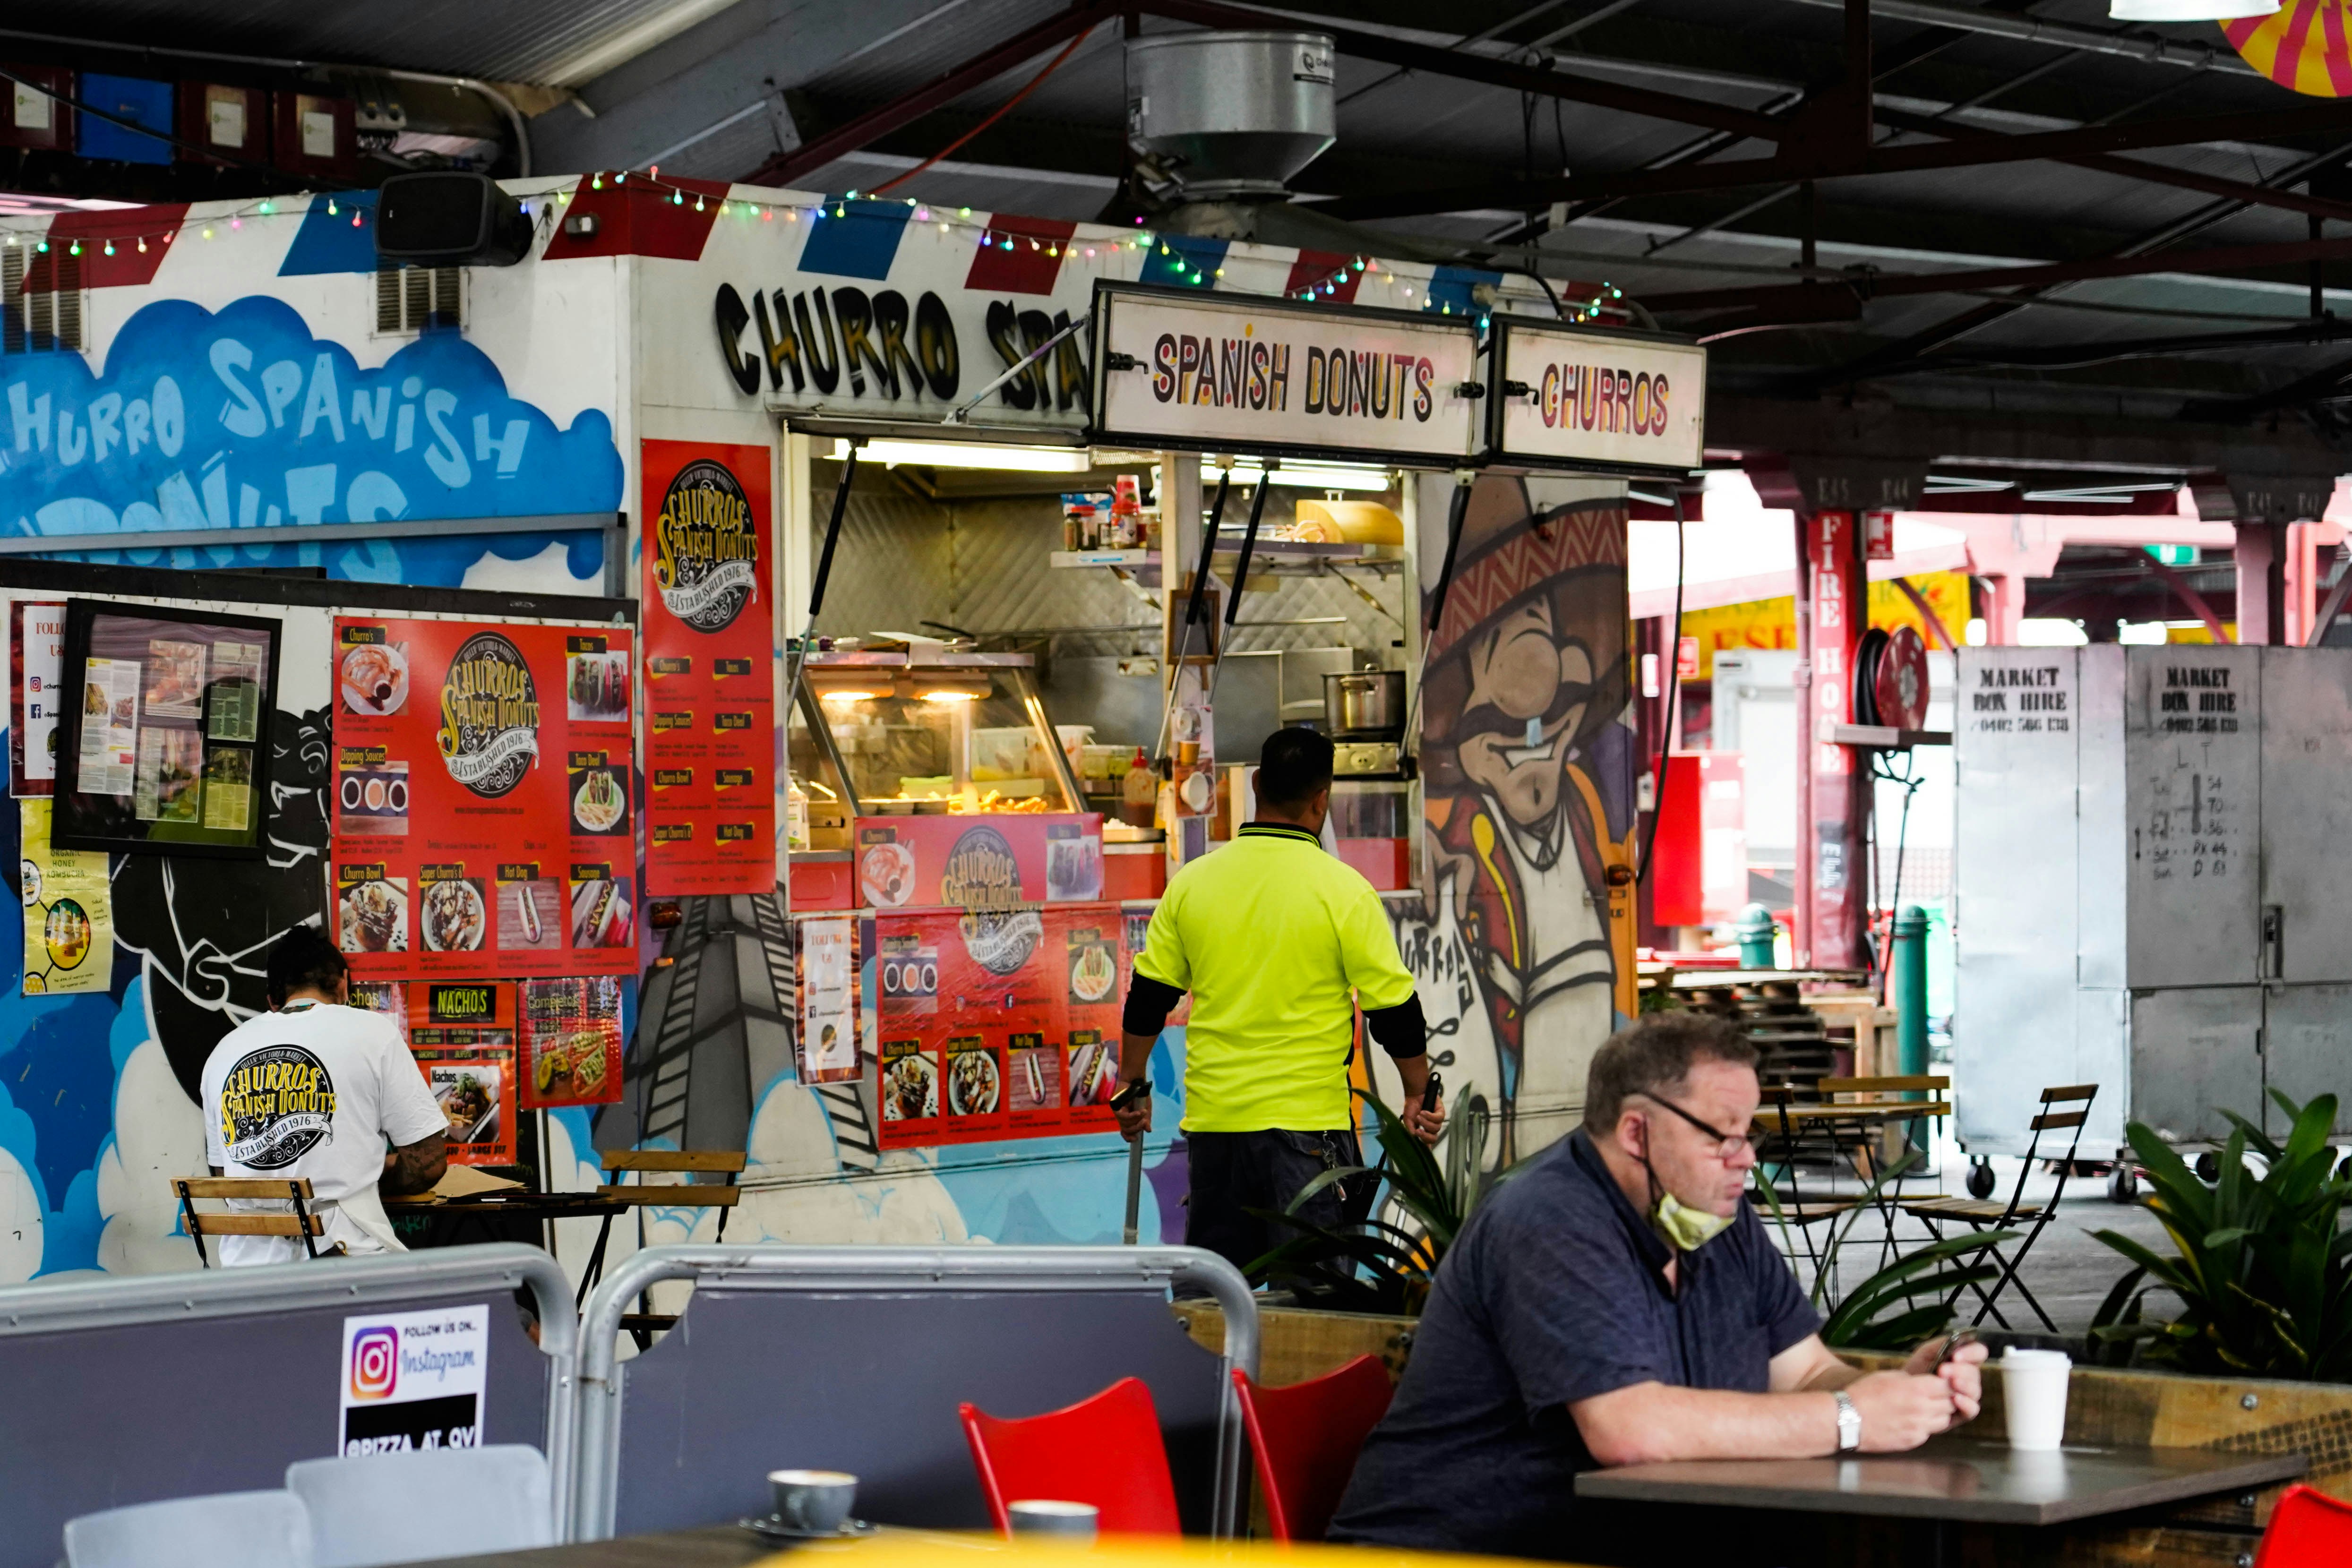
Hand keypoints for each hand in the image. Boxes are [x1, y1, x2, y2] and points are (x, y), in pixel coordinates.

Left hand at [1114, 1087, 1151, 1141]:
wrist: (1136, 1080)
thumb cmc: (1140, 1093)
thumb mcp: (1146, 1109)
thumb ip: (1146, 1120)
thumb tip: (1148, 1131)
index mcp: (1127, 1118)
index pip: (1124, 1131)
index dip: (1128, 1137)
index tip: (1135, 1140)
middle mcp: (1120, 1116)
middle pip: (1126, 1130)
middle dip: (1137, 1128)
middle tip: (1145, 1123)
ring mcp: (1117, 1111)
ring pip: (1125, 1124)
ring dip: (1137, 1120)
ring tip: (1144, 1112)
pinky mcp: (1115, 1106)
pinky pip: (1124, 1117)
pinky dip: (1133, 1116)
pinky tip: (1140, 1112)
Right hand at [1402, 1094, 1444, 1144]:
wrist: (1414, 1093)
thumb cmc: (1411, 1106)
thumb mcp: (1408, 1120)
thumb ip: (1411, 1130)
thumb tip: (1414, 1137)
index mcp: (1424, 1130)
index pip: (1428, 1142)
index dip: (1427, 1148)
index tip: (1425, 1151)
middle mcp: (1431, 1127)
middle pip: (1433, 1138)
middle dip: (1425, 1136)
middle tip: (1418, 1131)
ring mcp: (1437, 1120)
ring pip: (1435, 1128)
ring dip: (1426, 1122)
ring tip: (1419, 1115)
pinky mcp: (1441, 1112)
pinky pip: (1438, 1118)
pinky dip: (1430, 1116)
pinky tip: (1424, 1112)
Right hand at [1843, 1368, 1962, 1453]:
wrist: (1847, 1419)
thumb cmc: (1863, 1394)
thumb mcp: (1887, 1375)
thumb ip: (1910, 1379)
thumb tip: (1923, 1382)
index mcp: (1917, 1389)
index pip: (1948, 1385)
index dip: (1947, 1383)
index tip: (1943, 1382)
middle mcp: (1923, 1409)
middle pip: (1950, 1404)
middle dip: (1946, 1398)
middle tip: (1937, 1394)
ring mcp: (1919, 1428)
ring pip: (1944, 1420)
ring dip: (1940, 1413)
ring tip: (1926, 1408)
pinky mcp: (1913, 1441)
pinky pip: (1929, 1432)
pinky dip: (1926, 1426)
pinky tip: (1912, 1420)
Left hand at [1904, 1336, 1986, 1424]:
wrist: (1904, 1393)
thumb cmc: (1917, 1371)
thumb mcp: (1926, 1353)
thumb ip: (1941, 1344)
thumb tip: (1954, 1341)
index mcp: (1964, 1361)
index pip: (1979, 1352)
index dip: (1971, 1352)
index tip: (1956, 1355)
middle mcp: (1969, 1377)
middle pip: (1975, 1372)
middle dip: (1959, 1370)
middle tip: (1943, 1370)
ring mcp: (1967, 1395)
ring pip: (1975, 1390)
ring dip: (1964, 1385)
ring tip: (1951, 1383)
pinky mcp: (1963, 1411)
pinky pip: (1973, 1409)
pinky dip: (1966, 1404)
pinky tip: (1955, 1399)